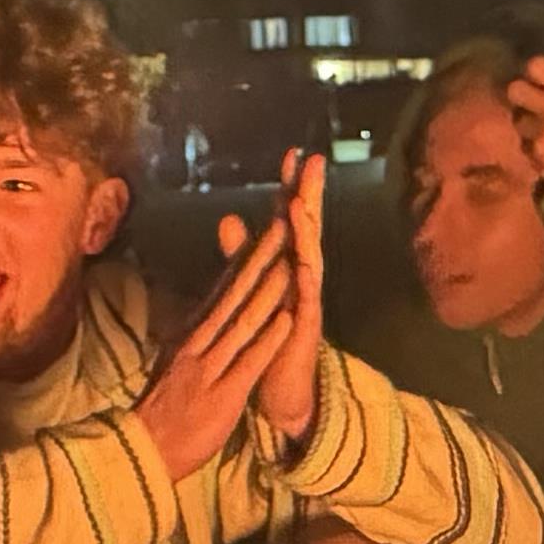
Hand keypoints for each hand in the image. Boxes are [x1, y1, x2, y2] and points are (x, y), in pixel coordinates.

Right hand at [136, 218, 304, 482]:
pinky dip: (268, 339)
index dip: (248, 258)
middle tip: (284, 226)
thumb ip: (195, 333)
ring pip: (243, 322)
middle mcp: (200, 343)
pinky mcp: (222, 395)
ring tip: (291, 263)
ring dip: (269, 292)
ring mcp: (210, 367)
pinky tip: (287, 320)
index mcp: (193, 334)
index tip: (268, 229)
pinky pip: (248, 362)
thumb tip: (205, 309)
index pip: (224, 290)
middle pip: (235, 295)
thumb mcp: (178, 361)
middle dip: (261, 260)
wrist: (145, 450)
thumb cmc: (166, 409)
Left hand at [250, 150, 329, 441]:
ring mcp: (306, 301)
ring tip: (303, 203)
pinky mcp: (305, 328)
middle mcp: (301, 279)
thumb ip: (243, 255)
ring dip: (307, 231)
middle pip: (307, 229)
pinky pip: (307, 300)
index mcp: (285, 267)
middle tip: (314, 162)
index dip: (290, 187)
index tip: (291, 154)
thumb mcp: (253, 289)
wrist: (281, 389)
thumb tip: (230, 218)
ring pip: (309, 258)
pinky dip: (305, 280)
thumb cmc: (269, 338)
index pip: (289, 219)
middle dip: (310, 195)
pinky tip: (303, 261)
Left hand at [509, 54, 543, 182]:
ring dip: (526, 127)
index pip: (537, 65)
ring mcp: (540, 130)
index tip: (536, 79)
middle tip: (528, 104)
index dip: (533, 71)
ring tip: (543, 134)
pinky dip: (531, 149)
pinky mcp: (534, 152)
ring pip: (518, 120)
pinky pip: (525, 145)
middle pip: (516, 90)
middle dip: (519, 97)